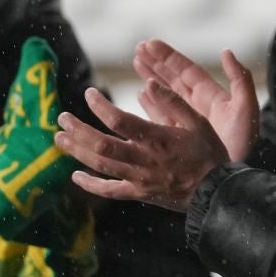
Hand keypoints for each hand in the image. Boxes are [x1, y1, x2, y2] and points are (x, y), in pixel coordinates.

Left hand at [54, 86, 229, 212]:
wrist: (216, 193)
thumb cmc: (209, 154)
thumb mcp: (198, 121)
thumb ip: (173, 101)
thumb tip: (148, 83)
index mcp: (156, 138)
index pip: (118, 119)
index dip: (99, 106)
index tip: (89, 95)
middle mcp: (143, 160)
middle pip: (101, 145)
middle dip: (78, 131)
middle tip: (61, 118)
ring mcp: (139, 179)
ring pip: (100, 166)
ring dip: (77, 152)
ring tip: (60, 139)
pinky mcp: (139, 194)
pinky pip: (110, 191)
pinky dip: (90, 184)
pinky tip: (75, 176)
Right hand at [132, 41, 258, 161]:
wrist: (235, 174)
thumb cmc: (244, 142)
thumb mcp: (246, 108)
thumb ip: (240, 79)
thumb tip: (227, 52)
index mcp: (210, 95)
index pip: (186, 70)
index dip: (168, 56)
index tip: (150, 43)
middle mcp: (197, 104)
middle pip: (173, 78)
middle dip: (156, 63)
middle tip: (138, 48)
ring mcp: (188, 119)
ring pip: (165, 93)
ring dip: (151, 77)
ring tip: (136, 62)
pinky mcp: (180, 135)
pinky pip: (162, 114)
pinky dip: (151, 103)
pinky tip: (141, 94)